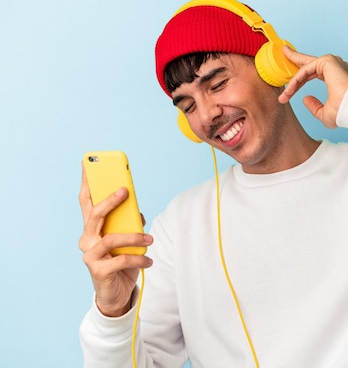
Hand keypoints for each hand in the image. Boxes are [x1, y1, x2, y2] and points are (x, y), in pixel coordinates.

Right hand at [78, 166, 152, 316]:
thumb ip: (129, 225)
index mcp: (92, 228)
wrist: (116, 294)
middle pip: (95, 215)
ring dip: (134, 237)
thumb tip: (138, 215)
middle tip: (125, 190)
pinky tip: (149, 261)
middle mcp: (87, 240)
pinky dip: (138, 259)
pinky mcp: (99, 271)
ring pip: (110, 238)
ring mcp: (90, 255)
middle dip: (110, 200)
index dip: (86, 183)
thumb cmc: (121, 261)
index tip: (87, 164)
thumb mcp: (127, 240)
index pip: (86, 202)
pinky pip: (121, 260)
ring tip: (150, 240)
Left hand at [278, 46, 347, 128]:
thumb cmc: (343, 112)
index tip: (288, 90)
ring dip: (292, 82)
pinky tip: (290, 90)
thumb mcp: (325, 113)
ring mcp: (331, 61)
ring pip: (304, 69)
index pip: (313, 73)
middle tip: (284, 52)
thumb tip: (304, 98)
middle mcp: (334, 66)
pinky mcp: (326, 61)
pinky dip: (296, 80)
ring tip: (284, 94)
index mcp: (335, 76)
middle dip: (294, 58)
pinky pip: (305, 70)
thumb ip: (314, 106)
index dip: (299, 81)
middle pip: (308, 63)